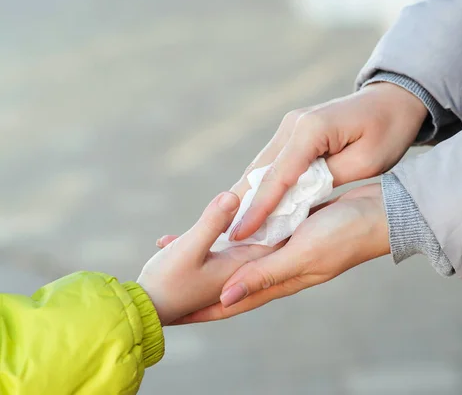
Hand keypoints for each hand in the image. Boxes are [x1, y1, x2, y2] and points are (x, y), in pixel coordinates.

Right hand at [137, 192, 275, 324]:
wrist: (143, 311)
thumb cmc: (167, 282)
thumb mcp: (189, 247)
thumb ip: (212, 222)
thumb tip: (234, 195)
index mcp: (241, 265)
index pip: (275, 238)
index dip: (281, 215)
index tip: (282, 190)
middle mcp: (236, 269)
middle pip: (257, 236)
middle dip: (257, 214)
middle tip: (259, 187)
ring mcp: (221, 270)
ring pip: (235, 239)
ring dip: (231, 221)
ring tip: (229, 199)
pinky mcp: (205, 269)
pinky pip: (215, 245)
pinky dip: (209, 232)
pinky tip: (194, 224)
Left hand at [165, 183, 388, 323]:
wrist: (379, 214)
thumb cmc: (344, 236)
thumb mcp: (302, 256)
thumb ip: (265, 275)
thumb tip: (225, 298)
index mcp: (281, 279)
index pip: (235, 302)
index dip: (205, 310)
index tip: (175, 317)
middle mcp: (281, 267)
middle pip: (235, 278)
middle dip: (204, 283)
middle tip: (173, 278)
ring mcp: (287, 247)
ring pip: (246, 254)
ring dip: (220, 255)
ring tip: (192, 250)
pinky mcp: (294, 228)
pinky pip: (261, 233)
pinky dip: (241, 231)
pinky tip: (229, 223)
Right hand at [228, 83, 426, 240]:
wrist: (393, 101)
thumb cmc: (387, 133)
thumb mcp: (366, 163)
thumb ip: (326, 181)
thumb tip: (293, 199)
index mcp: (311, 129)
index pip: (278, 177)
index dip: (258, 209)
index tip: (239, 235)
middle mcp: (293, 124)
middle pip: (260, 172)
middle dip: (240, 205)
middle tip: (221, 236)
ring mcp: (290, 126)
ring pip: (261, 167)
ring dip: (246, 196)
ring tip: (229, 227)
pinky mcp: (292, 131)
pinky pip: (272, 163)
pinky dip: (261, 186)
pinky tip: (249, 206)